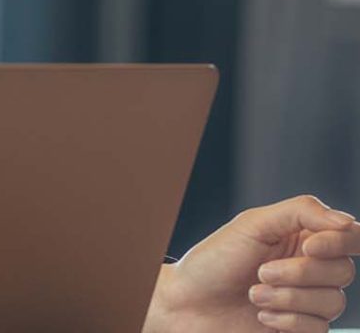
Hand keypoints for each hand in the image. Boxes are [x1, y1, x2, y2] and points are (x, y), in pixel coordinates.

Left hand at [143, 195, 359, 332]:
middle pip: (342, 270)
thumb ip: (301, 213)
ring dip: (288, 298)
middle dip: (299, 273)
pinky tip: (260, 315)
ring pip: (333, 302)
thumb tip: (346, 221)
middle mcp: (310, 266)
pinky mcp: (303, 329)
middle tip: (260, 273)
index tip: (308, 248)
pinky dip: (287, 321)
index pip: (349, 236)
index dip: (339, 242)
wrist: (190, 304)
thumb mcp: (254, 224)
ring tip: (253, 294)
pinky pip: (319, 328)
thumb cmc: (216, 259)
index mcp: (300, 234)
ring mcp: (308, 299)